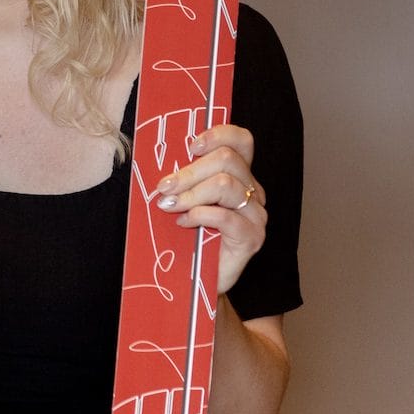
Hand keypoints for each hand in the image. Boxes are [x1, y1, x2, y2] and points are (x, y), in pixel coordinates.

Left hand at [153, 124, 266, 294]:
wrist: (195, 278)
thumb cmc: (187, 235)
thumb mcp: (183, 198)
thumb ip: (182, 178)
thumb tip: (157, 157)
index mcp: (239, 175)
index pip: (241, 140)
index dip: (218, 134)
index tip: (191, 146)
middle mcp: (253, 191)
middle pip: (227, 160)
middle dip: (189, 171)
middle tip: (164, 188)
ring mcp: (256, 215)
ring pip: (225, 185)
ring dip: (191, 194)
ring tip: (170, 206)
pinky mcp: (252, 237)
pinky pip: (225, 216)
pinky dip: (199, 215)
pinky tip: (184, 223)